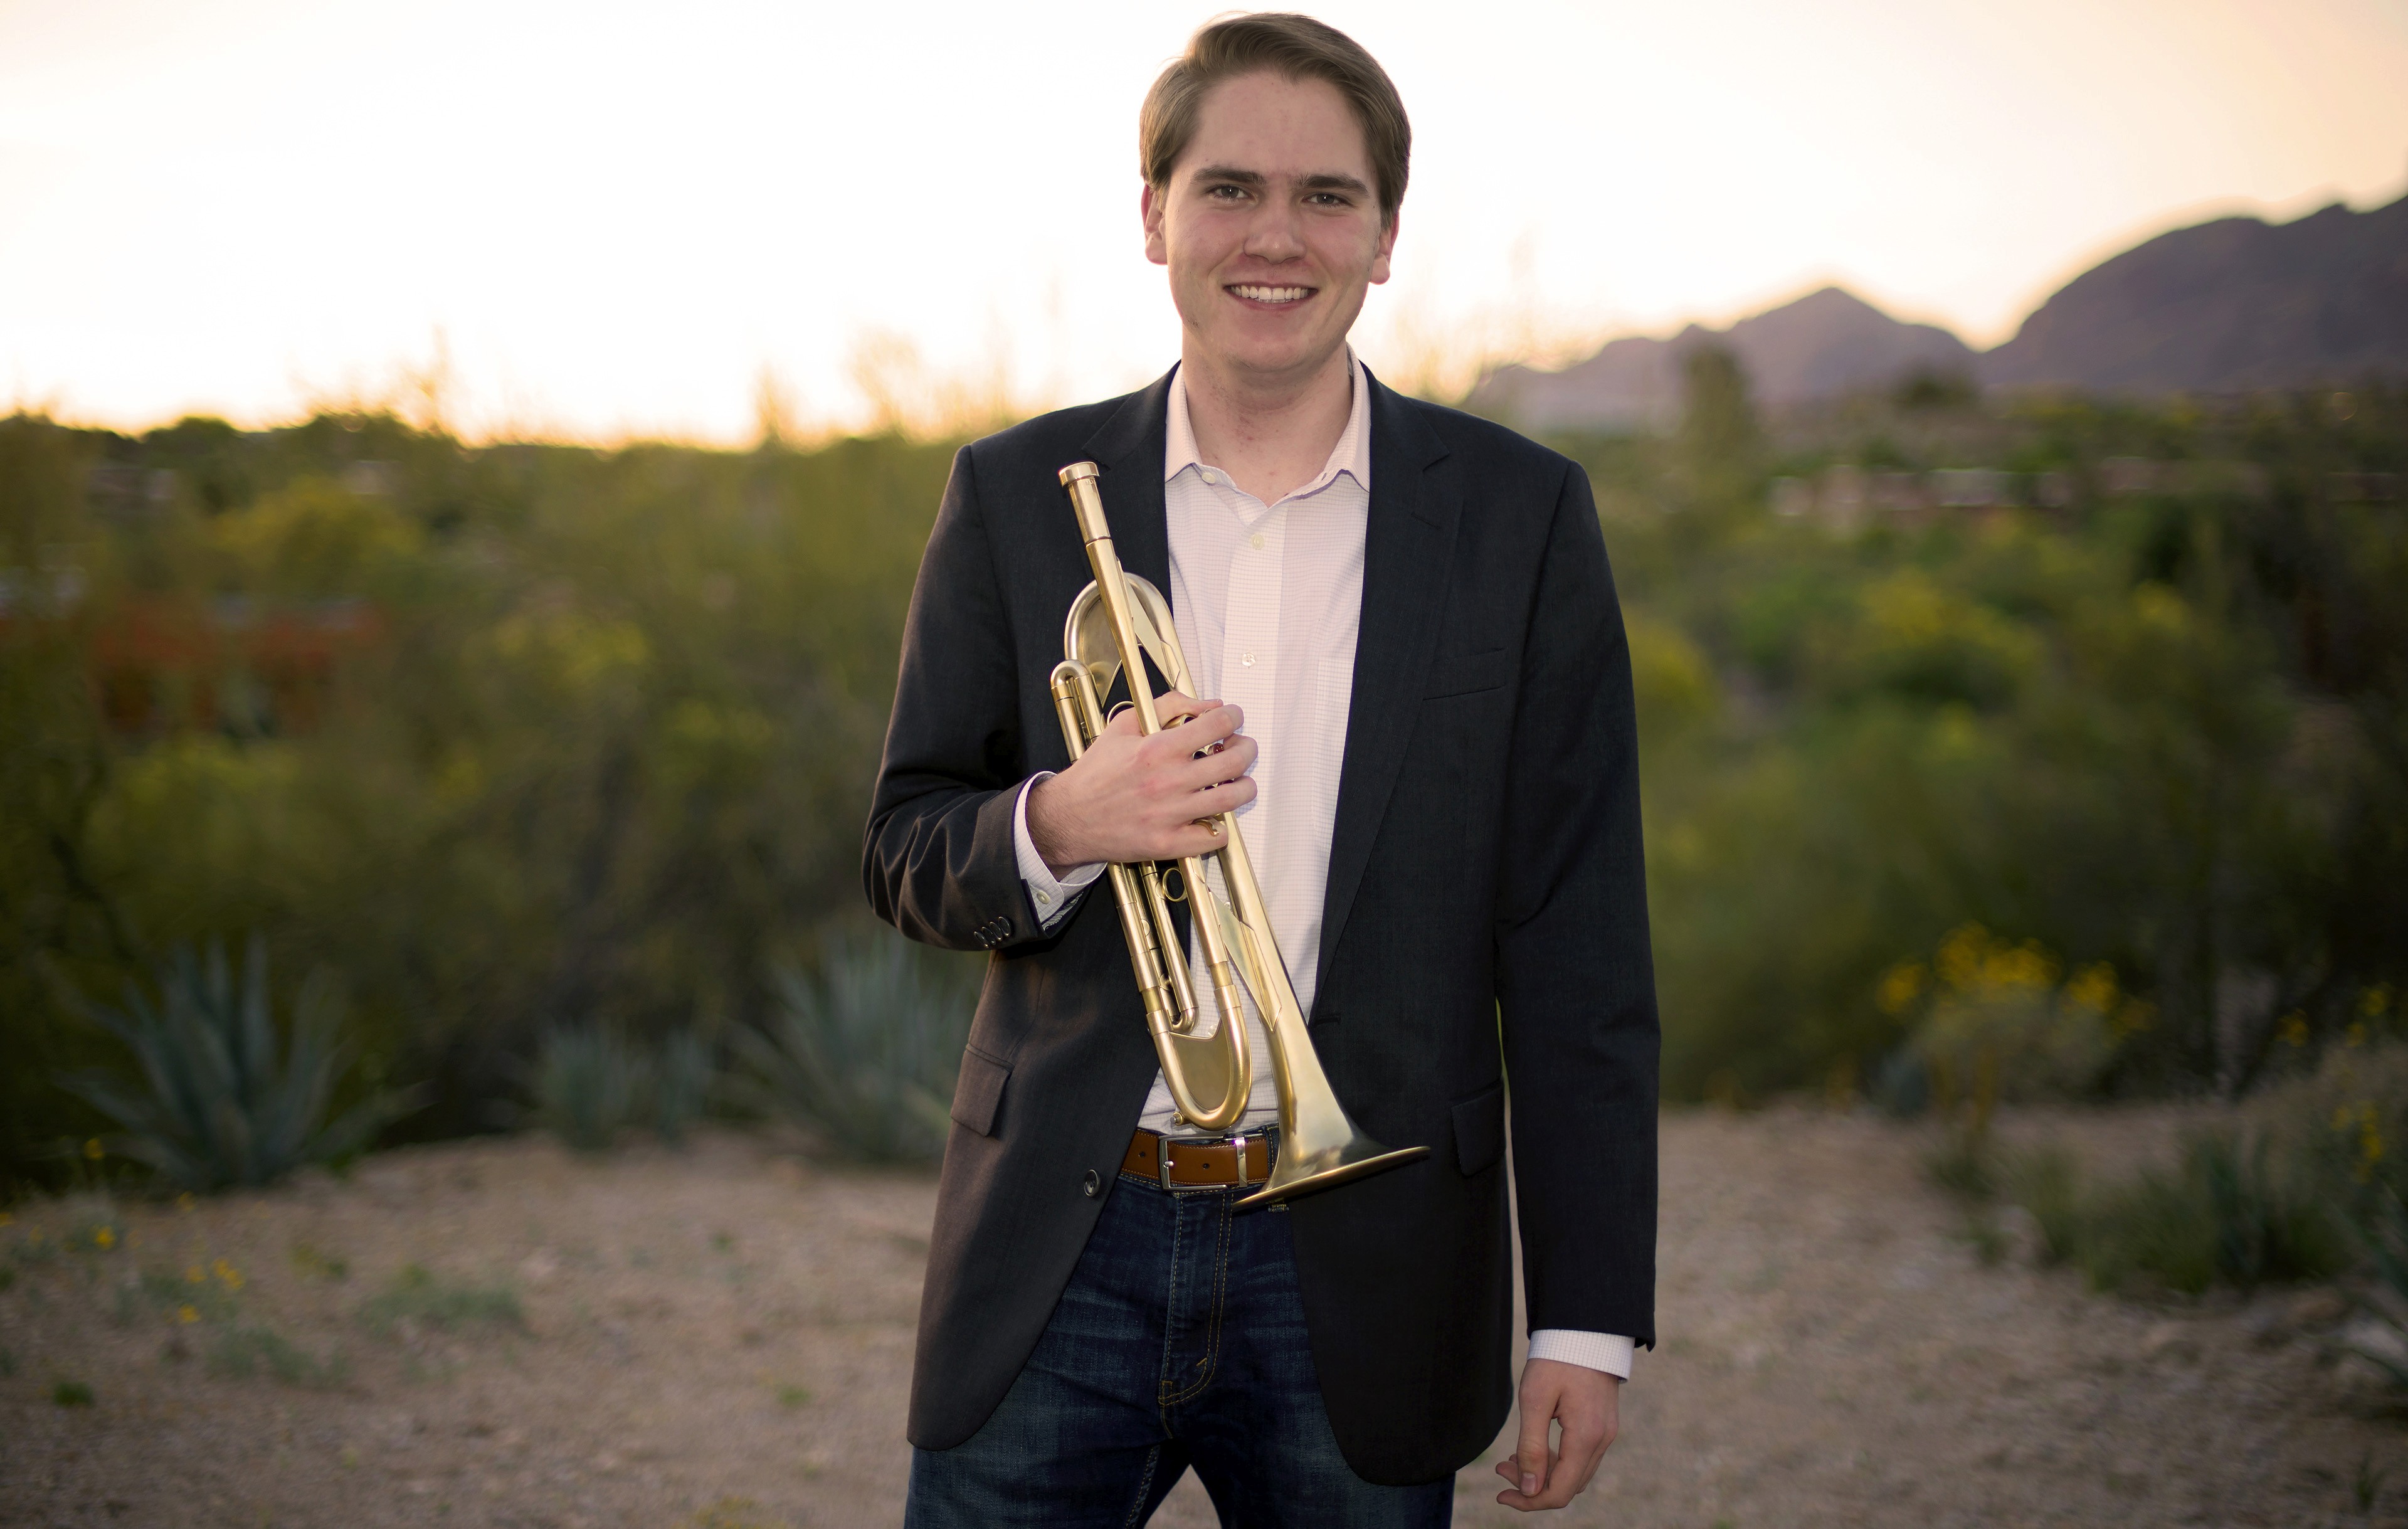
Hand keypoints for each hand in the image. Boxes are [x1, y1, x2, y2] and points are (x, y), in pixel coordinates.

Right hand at [1027, 690, 1255, 872]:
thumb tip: (1208, 705)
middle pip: (1234, 760)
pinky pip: (1215, 837)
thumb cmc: (1096, 773)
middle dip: (1246, 748)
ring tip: (1237, 781)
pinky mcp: (1169, 843)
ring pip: (1232, 799)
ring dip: (1244, 786)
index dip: (1233, 716)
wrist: (1068, 817)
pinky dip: (1221, 826)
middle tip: (1242, 747)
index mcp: (1157, 749)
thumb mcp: (1124, 724)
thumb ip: (1168, 706)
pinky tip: (1213, 815)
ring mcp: (1171, 815)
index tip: (1233, 718)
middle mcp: (1168, 781)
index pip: (1217, 725)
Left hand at [1493, 1358, 1618, 1511]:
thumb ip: (1531, 1447)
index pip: (1559, 1492)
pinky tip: (1534, 1446)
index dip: (1529, 1501)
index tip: (1500, 1494)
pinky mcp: (1603, 1424)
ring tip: (1512, 1458)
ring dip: (1543, 1473)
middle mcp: (1602, 1441)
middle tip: (1501, 1469)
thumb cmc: (1557, 1358)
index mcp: (1586, 1437)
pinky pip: (1581, 1457)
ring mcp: (1606, 1433)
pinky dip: (1557, 1460)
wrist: (1586, 1327)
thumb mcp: (1535, 1400)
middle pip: (1567, 1487)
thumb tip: (1528, 1490)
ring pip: (1575, 1474)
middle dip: (1532, 1487)